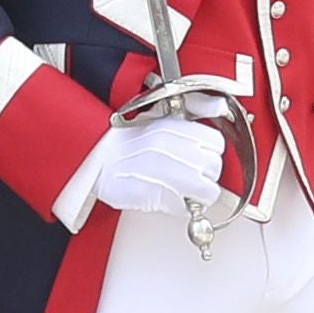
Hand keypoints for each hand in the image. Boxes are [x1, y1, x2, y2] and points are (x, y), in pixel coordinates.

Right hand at [90, 106, 239, 221]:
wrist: (94, 159)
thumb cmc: (127, 143)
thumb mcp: (160, 118)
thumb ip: (193, 109)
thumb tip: (219, 105)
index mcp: (174, 126)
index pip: (216, 144)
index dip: (212, 155)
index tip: (203, 161)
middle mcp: (169, 146)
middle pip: (213, 168)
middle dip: (208, 177)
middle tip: (194, 180)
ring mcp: (158, 170)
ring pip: (203, 190)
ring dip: (198, 195)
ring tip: (185, 193)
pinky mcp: (148, 193)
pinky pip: (181, 206)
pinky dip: (180, 207)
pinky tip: (170, 200)